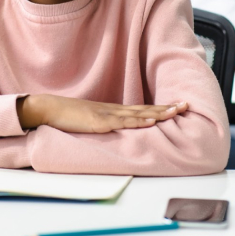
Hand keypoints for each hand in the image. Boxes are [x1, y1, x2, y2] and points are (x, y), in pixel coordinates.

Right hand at [17, 94, 187, 133]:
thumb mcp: (88, 121)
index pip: (140, 109)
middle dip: (166, 107)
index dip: (158, 108)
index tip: (175, 106)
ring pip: (138, 114)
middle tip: (186, 104)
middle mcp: (112, 110)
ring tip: (176, 110)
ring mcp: (106, 115)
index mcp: (111, 111)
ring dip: (159, 112)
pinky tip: (150, 122)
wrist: (48, 109)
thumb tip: (113, 131)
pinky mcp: (98, 122)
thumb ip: (101, 124)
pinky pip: (121, 122)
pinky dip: (138, 122)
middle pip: (144, 109)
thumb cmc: (65, 117)